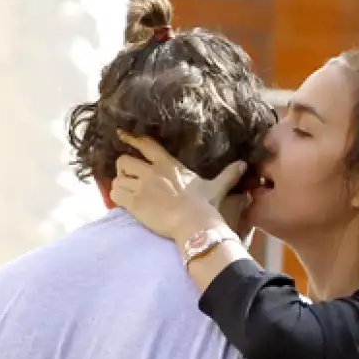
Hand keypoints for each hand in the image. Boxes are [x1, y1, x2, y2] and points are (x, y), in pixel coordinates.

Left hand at [110, 132, 248, 242]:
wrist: (194, 224)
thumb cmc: (204, 206)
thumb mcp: (216, 187)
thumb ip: (227, 174)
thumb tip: (243, 165)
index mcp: (168, 164)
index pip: (145, 144)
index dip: (131, 139)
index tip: (121, 134)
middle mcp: (152, 171)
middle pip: (124, 160)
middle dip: (123, 169)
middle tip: (128, 178)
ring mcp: (142, 186)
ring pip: (117, 178)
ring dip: (119, 185)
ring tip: (126, 192)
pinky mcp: (134, 202)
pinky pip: (115, 194)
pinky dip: (115, 198)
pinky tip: (123, 203)